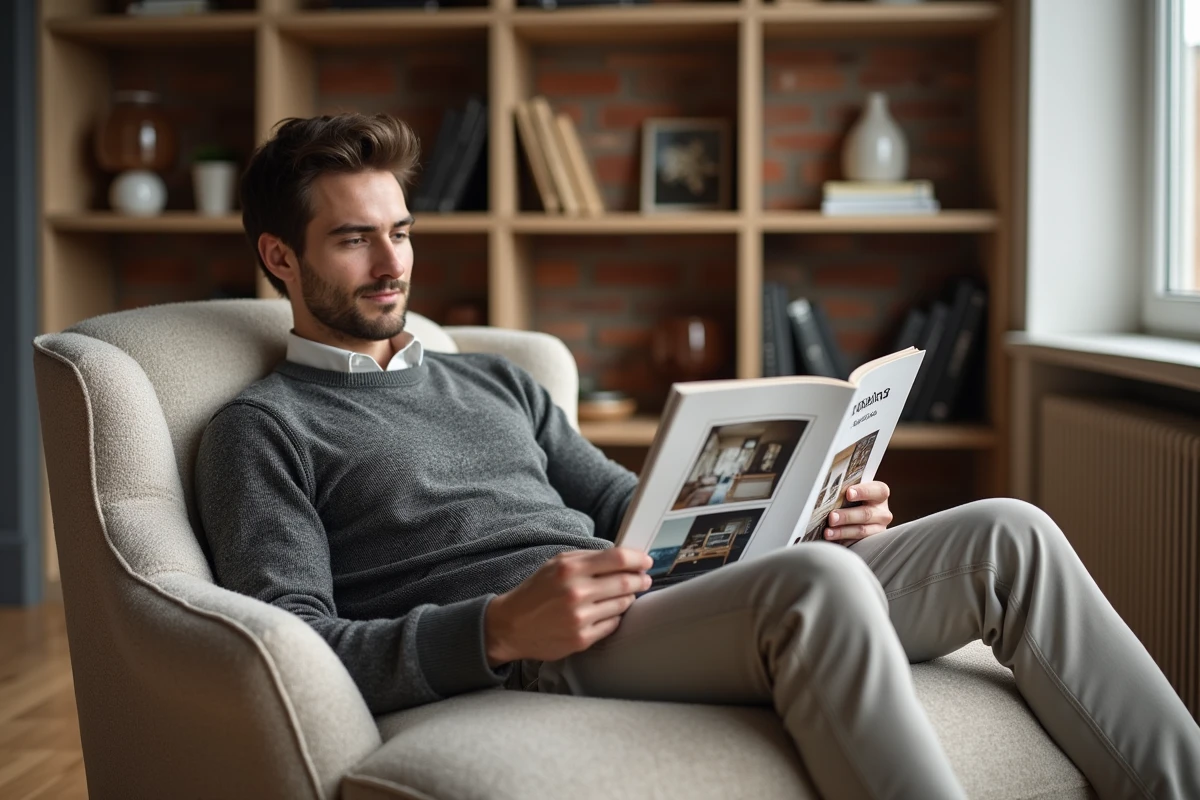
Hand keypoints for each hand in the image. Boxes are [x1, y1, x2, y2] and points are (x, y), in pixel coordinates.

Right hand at [484, 547, 652, 666]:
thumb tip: (620, 557)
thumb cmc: (535, 592)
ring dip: (627, 598)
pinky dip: (614, 616)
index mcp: (570, 568)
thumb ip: (587, 558)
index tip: (645, 561)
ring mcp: (580, 618)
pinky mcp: (582, 639)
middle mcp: (576, 592)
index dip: (638, 559)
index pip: (618, 559)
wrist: (511, 625)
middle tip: (643, 579)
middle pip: (626, 582)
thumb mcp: (556, 564)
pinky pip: (612, 624)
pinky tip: (605, 612)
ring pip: (622, 604)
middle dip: (640, 580)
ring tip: (622, 595)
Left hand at [824, 481, 892, 542]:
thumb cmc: (849, 499)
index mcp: (880, 494)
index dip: (863, 491)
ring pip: (861, 531)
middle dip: (847, 516)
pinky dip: (843, 541)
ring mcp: (878, 528)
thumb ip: (845, 490)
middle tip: (832, 517)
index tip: (848, 493)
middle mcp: (882, 512)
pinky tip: (832, 540)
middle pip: (866, 514)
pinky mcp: (870, 542)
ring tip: (828, 532)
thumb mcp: (850, 492)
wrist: (851, 514)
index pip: (878, 491)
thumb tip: (831, 492)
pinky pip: (857, 543)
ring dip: (842, 532)